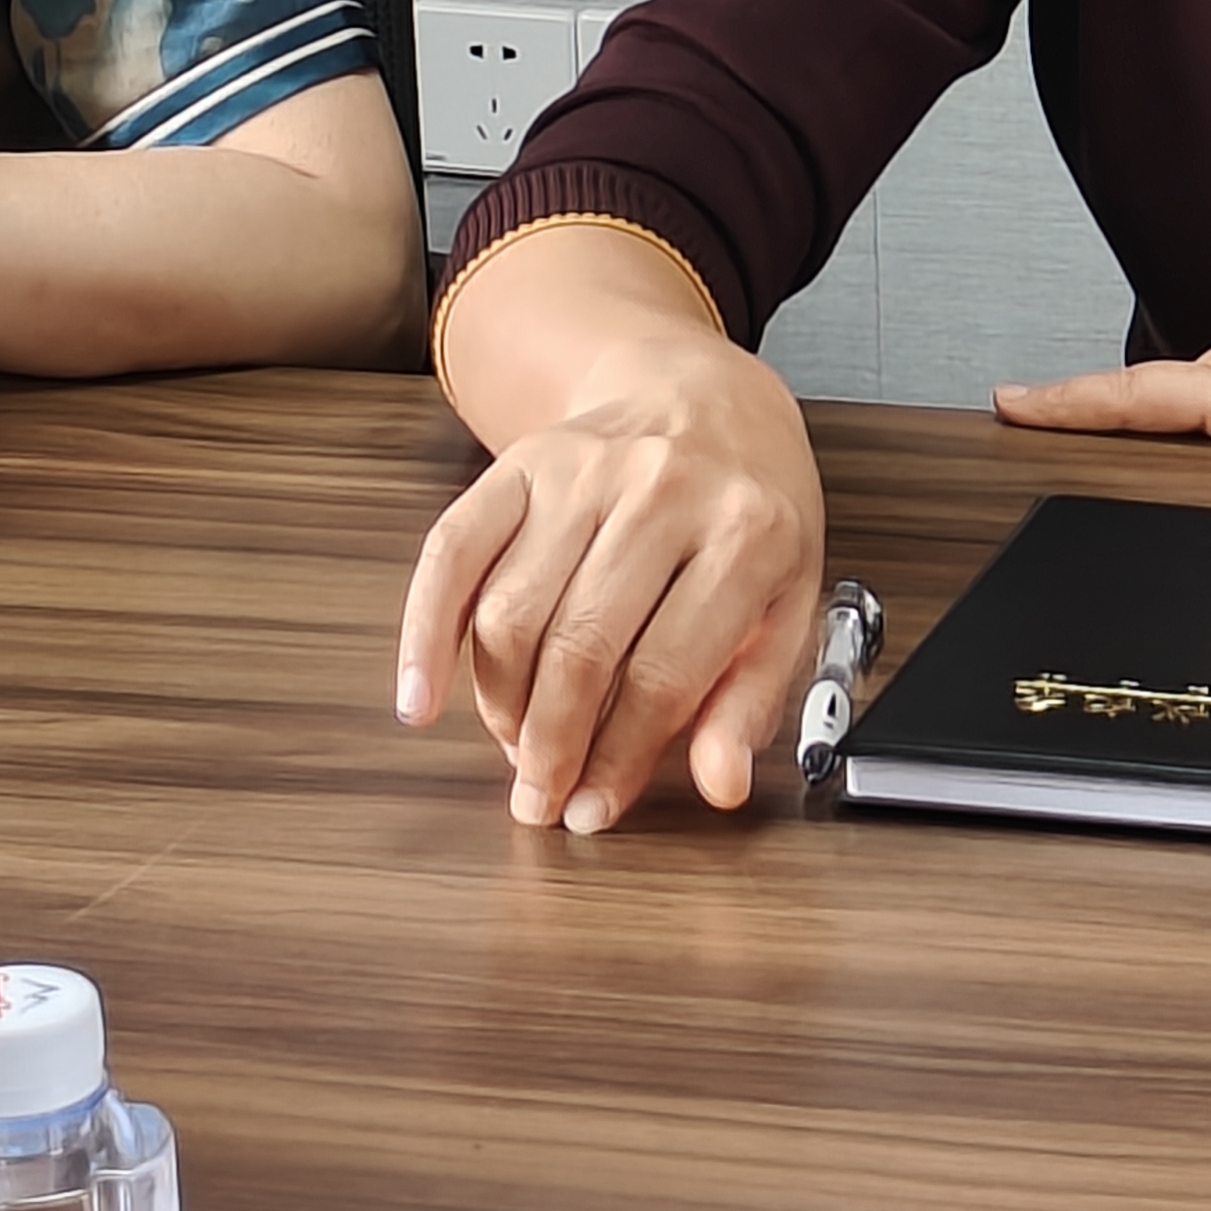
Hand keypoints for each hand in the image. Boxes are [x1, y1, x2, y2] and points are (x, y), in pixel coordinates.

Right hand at [397, 310, 824, 833]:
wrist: (710, 400)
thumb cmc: (752, 514)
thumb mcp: (790, 602)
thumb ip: (752, 696)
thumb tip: (719, 784)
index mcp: (747, 533)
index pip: (666, 675)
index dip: (620, 760)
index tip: (593, 810)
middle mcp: (664, 491)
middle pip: (581, 648)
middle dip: (550, 746)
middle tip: (538, 798)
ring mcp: (587, 471)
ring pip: (512, 613)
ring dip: (499, 704)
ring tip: (512, 748)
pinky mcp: (524, 462)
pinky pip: (453, 553)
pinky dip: (426, 633)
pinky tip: (421, 696)